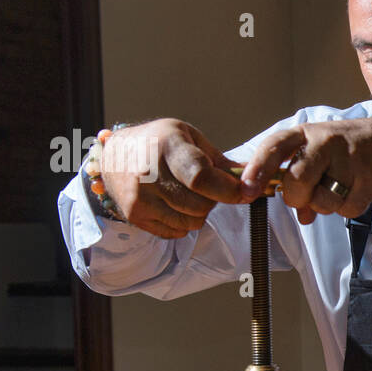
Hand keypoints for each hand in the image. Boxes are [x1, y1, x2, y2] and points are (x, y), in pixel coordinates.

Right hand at [99, 119, 247, 237]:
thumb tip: (257, 179)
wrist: (114, 155)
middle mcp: (148, 173)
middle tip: (207, 186)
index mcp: (167, 146)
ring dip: (200, 212)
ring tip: (188, 192)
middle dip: (215, 199)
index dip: (228, 190)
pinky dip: (184, 222)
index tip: (246, 193)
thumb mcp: (190, 138)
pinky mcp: (134, 215)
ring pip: (192, 221)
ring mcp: (139, 197)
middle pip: (201, 204)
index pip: (201, 177)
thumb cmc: (159, 142)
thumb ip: (221, 161)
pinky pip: (177, 231)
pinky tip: (174, 203)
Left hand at [240, 112, 371, 223]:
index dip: (257, 169)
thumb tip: (300, 215)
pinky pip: (346, 208)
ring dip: (327, 204)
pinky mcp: (370, 178)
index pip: (274, 147)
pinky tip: (357, 191)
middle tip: (308, 195)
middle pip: (296, 182)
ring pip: (322, 200)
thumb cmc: (349, 150)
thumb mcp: (320, 153)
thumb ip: (301, 179)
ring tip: (339, 189)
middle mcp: (325, 141)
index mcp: (306, 133)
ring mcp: (349, 158)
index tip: (246, 189)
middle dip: (298, 198)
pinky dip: (348, 207)